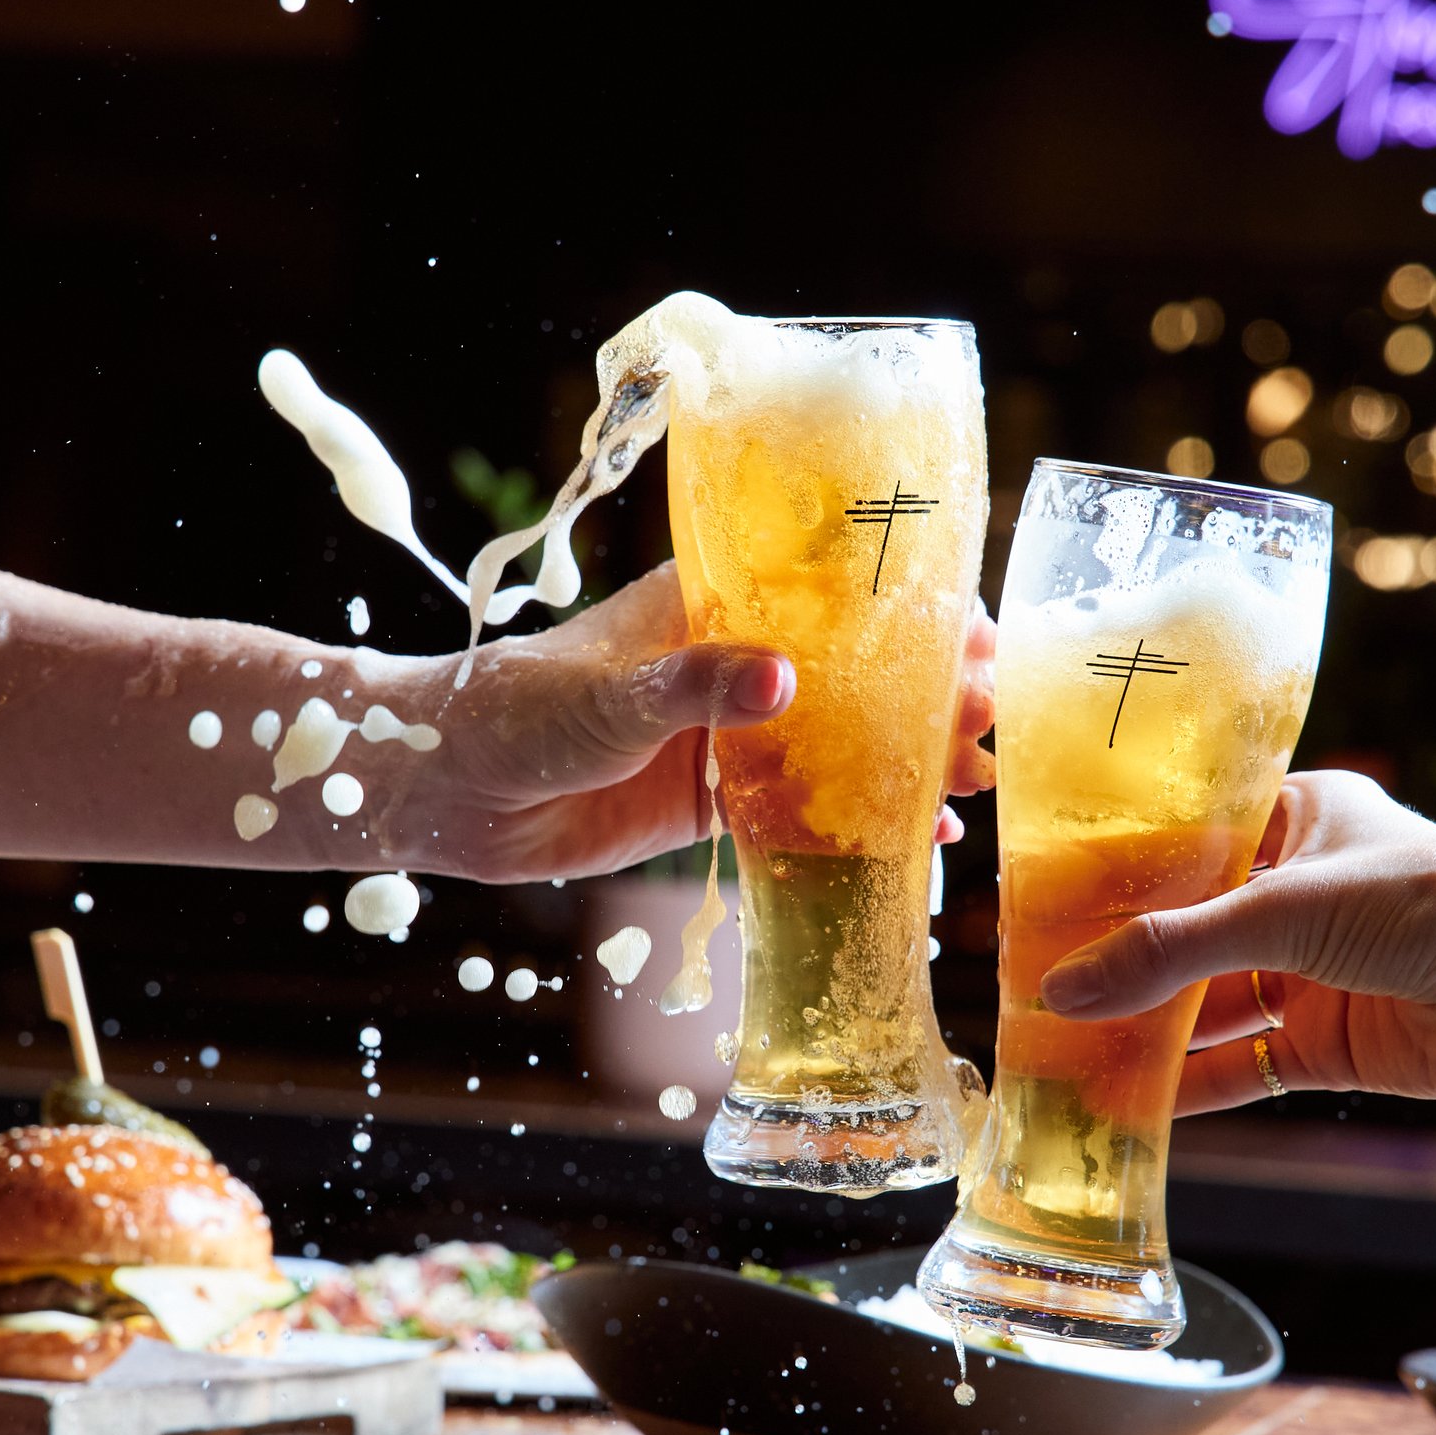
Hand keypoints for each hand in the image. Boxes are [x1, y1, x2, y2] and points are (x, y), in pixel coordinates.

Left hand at [372, 566, 996, 884]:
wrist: (441, 791)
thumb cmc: (513, 711)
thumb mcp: (608, 695)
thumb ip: (695, 688)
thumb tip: (787, 680)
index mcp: (710, 608)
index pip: (829, 595)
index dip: (908, 611)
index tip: (977, 632)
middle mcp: (730, 665)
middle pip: (852, 673)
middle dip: (927, 692)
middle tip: (995, 717)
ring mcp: (725, 736)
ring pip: (841, 743)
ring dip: (908, 758)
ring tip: (978, 776)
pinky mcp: (711, 803)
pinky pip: (804, 810)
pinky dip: (862, 822)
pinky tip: (921, 839)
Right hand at [1035, 772, 1435, 1107]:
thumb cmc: (1431, 898)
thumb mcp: (1282, 909)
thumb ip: (1171, 952)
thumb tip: (1062, 990)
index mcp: (1292, 820)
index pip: (1182, 841)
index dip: (1113, 871)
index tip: (1038, 898)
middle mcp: (1297, 893)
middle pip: (1187, 931)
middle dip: (1118, 962)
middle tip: (1030, 986)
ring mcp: (1312, 971)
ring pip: (1207, 1005)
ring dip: (1144, 1031)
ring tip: (1059, 1052)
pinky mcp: (1330, 1043)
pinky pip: (1243, 1066)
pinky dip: (1190, 1088)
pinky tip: (1126, 1105)